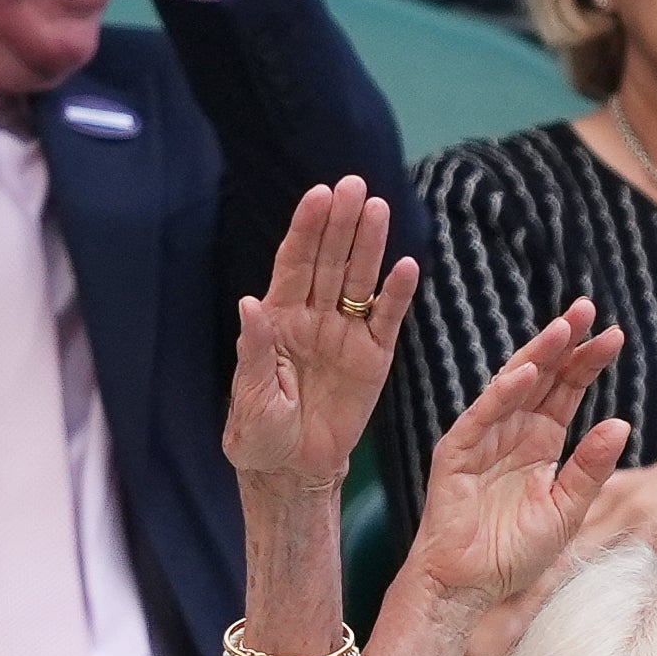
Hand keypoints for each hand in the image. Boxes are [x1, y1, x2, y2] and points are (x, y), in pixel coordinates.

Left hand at [225, 179, 415, 492]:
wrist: (292, 470)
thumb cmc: (261, 435)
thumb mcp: (252, 396)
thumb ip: (256, 350)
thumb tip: (250, 304)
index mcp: (279, 318)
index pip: (294, 263)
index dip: (306, 229)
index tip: (319, 195)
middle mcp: (313, 317)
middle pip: (329, 261)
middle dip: (341, 223)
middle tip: (355, 185)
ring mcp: (345, 334)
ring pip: (359, 281)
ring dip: (369, 245)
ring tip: (379, 208)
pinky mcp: (373, 358)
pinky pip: (387, 321)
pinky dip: (396, 294)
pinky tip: (406, 266)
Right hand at [401, 305, 630, 614]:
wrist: (469, 588)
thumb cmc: (513, 555)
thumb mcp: (566, 511)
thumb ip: (591, 469)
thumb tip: (622, 423)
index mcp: (541, 443)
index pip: (568, 391)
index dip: (588, 362)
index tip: (614, 336)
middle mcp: (513, 432)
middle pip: (543, 377)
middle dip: (565, 343)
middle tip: (589, 309)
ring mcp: (483, 438)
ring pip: (512, 386)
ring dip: (537, 356)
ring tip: (564, 329)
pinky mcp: (457, 453)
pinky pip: (481, 417)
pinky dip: (503, 395)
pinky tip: (527, 374)